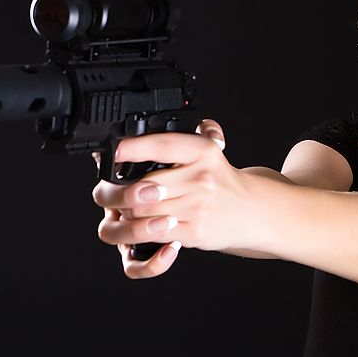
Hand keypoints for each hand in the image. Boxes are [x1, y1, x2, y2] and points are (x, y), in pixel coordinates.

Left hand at [93, 119, 258, 277]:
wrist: (249, 211)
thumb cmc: (220, 179)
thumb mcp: (210, 146)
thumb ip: (192, 127)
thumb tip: (156, 123)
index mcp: (203, 151)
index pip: (163, 146)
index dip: (133, 148)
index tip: (113, 150)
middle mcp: (201, 178)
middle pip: (142, 186)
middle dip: (117, 191)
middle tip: (108, 190)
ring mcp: (197, 207)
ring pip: (143, 212)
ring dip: (126, 212)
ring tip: (122, 207)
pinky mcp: (193, 231)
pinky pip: (154, 233)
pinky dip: (141, 230)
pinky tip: (140, 222)